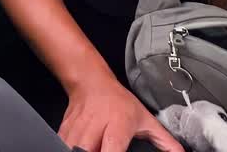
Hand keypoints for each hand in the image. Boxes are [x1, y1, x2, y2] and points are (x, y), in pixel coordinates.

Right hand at [58, 76, 183, 151]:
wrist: (91, 83)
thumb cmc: (117, 101)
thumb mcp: (144, 119)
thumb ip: (164, 141)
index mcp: (117, 126)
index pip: (112, 150)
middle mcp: (95, 128)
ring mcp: (77, 131)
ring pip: (72, 149)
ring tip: (94, 150)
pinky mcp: (64, 132)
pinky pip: (62, 146)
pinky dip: (69, 150)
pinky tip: (80, 150)